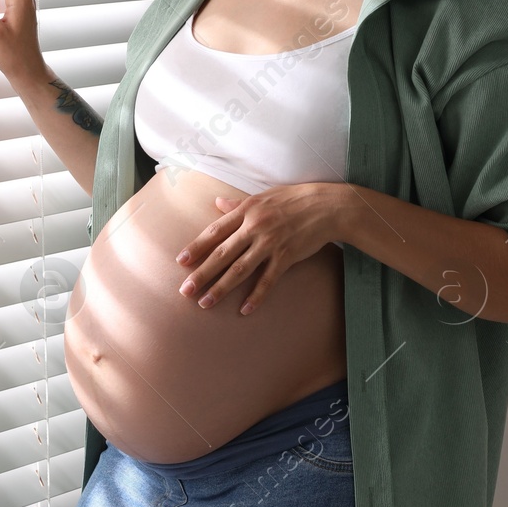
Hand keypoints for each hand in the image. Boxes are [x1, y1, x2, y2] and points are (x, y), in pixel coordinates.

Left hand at [175, 183, 338, 315]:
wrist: (326, 206)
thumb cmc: (293, 199)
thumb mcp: (263, 196)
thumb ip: (238, 204)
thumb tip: (217, 203)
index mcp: (247, 211)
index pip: (215, 232)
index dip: (197, 248)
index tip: (181, 262)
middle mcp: (255, 227)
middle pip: (222, 254)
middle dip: (202, 274)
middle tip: (185, 291)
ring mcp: (270, 243)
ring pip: (240, 270)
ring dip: (221, 288)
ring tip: (205, 303)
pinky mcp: (286, 256)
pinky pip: (268, 280)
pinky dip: (256, 296)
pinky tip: (244, 310)